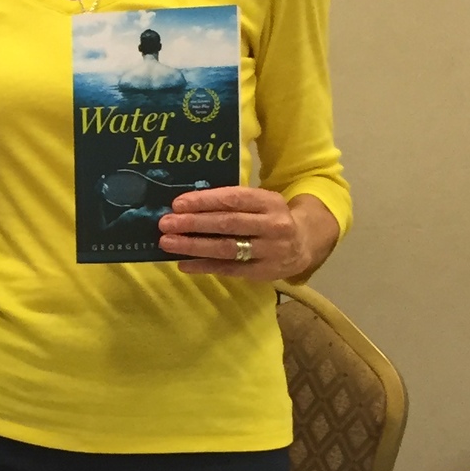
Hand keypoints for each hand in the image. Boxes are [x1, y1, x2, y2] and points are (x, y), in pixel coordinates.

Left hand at [159, 186, 317, 279]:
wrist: (304, 244)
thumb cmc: (269, 218)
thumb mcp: (260, 203)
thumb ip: (232, 203)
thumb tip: (186, 205)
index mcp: (269, 202)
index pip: (234, 199)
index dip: (205, 201)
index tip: (178, 204)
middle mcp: (273, 225)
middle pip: (228, 223)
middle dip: (193, 223)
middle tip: (166, 223)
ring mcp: (270, 251)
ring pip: (227, 248)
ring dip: (193, 245)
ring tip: (167, 243)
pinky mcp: (264, 272)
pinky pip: (229, 269)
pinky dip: (204, 266)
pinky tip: (183, 263)